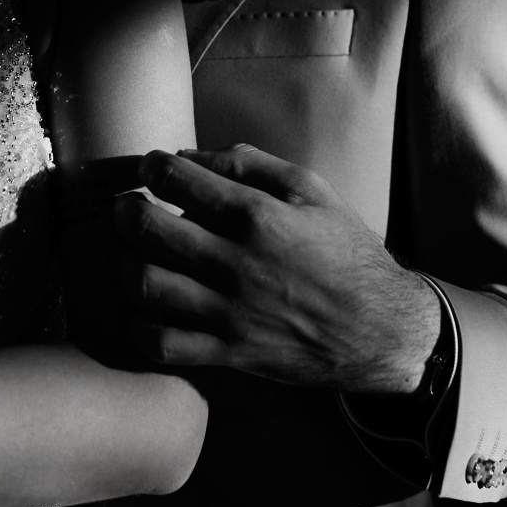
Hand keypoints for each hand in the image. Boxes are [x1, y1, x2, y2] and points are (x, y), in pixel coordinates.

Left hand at [116, 144, 441, 393]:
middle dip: (126, 210)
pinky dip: (142, 326)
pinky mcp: (228, 351)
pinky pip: (162, 343)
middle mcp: (236, 262)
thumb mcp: (315, 193)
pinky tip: (150, 309)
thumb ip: (254, 165)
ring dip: (130, 264)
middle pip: (147, 229)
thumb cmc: (348, 255)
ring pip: (146, 284)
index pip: (177, 178)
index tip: (150, 168)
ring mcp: (229, 310)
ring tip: (139, 256)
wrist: (381, 329)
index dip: (152, 166)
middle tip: (128, 206)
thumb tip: (194, 156)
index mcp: (257, 216)